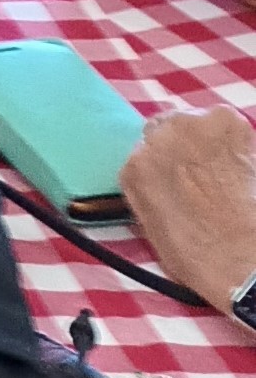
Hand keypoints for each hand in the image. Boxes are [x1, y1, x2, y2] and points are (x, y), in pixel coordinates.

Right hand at [120, 105, 255, 307]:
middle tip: (202, 173)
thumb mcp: (153, 224)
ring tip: (224, 170)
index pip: (143, 152)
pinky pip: (225, 121)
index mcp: (134, 168)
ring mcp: (191, 126)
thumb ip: (151, 187)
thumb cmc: (199, 254)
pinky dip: (234, 137)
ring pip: (196, 122)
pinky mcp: (226, 121)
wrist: (243, 256)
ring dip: (207, 139)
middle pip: (166, 127)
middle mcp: (156, 139)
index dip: (164, 164)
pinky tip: (241, 161)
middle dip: (182, 146)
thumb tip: (163, 177)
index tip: (178, 176)